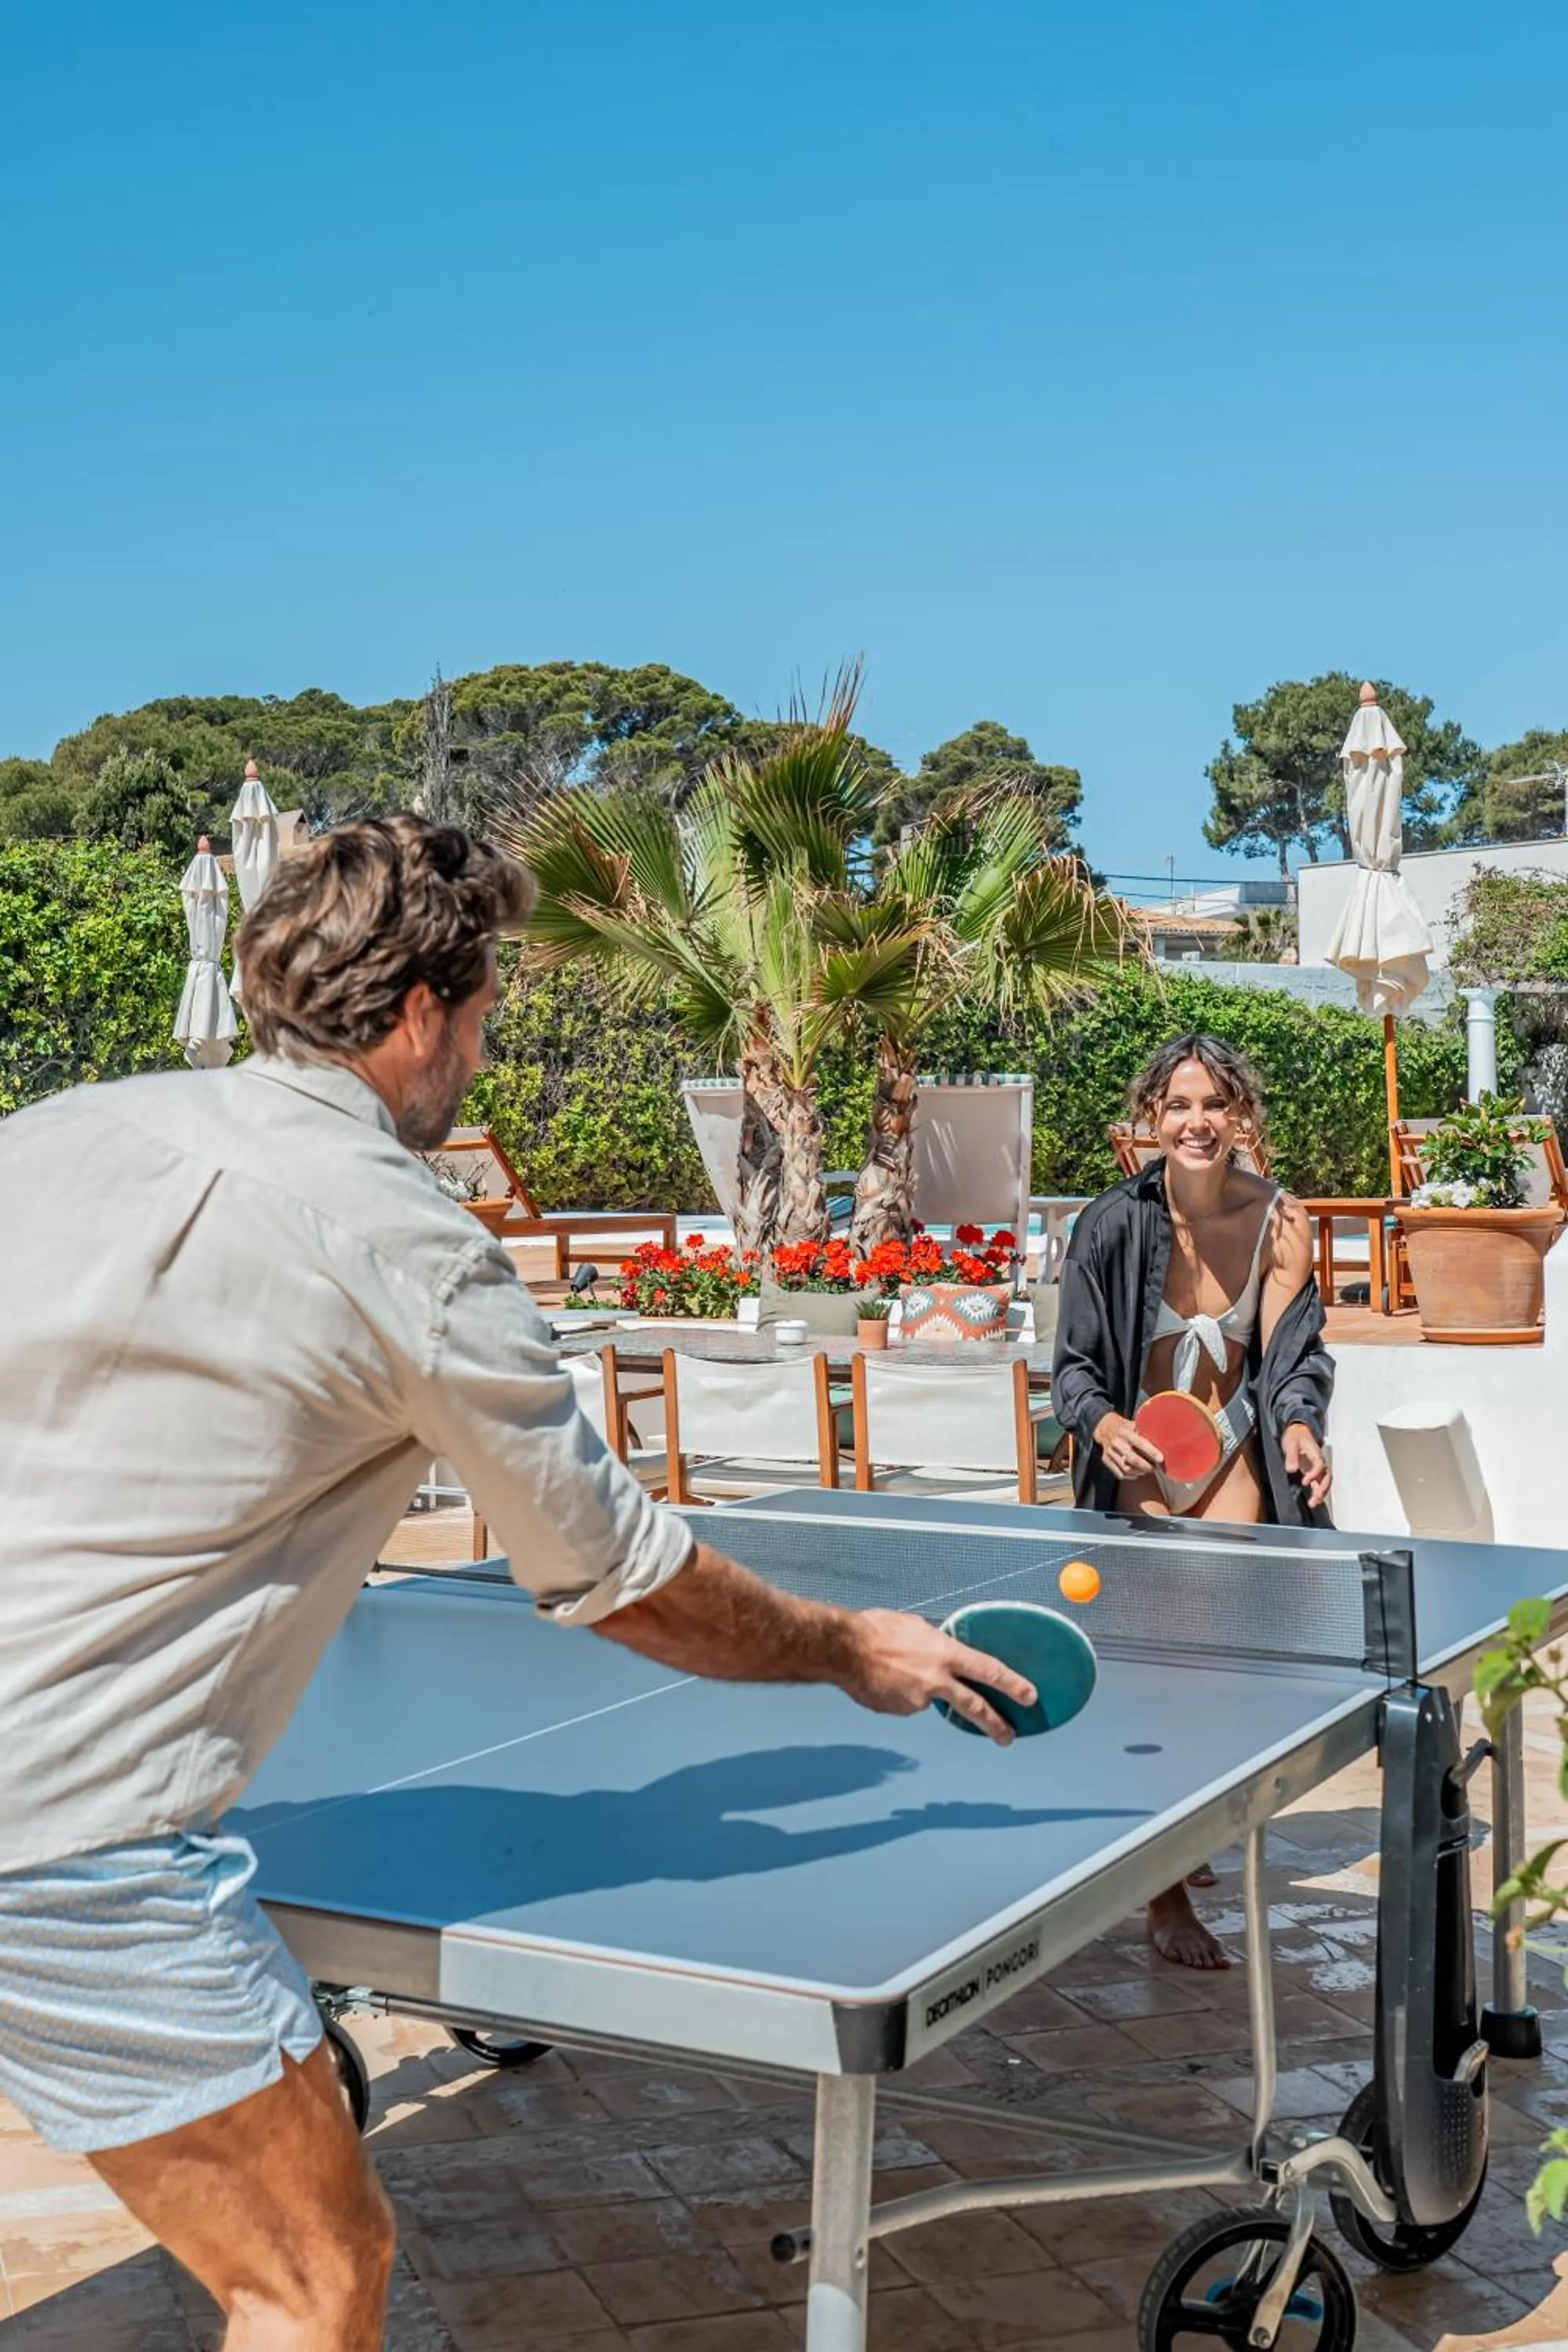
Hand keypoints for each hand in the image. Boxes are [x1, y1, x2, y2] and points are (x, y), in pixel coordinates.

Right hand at [839, 1609, 1035, 1746]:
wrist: (845, 1650)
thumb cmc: (878, 1630)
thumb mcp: (915, 1627)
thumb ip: (934, 1643)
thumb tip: (941, 1650)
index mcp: (946, 1654)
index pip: (989, 1671)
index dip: (1013, 1684)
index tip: (1030, 1696)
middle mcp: (938, 1680)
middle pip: (975, 1707)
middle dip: (996, 1724)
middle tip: (1008, 1737)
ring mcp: (919, 1700)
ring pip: (928, 1699)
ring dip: (916, 1689)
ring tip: (892, 1671)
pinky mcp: (900, 1711)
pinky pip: (906, 1704)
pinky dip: (899, 1695)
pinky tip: (882, 1681)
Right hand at [1093, 1411, 1163, 1481]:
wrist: (1104, 1427)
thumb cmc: (1124, 1427)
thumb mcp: (1134, 1424)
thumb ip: (1145, 1431)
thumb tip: (1164, 1439)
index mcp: (1125, 1432)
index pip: (1140, 1443)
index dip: (1151, 1452)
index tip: (1161, 1459)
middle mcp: (1116, 1442)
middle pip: (1133, 1459)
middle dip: (1147, 1466)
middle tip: (1155, 1467)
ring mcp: (1110, 1452)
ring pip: (1127, 1469)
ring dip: (1140, 1472)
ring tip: (1147, 1470)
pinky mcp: (1106, 1459)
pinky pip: (1120, 1473)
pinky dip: (1131, 1476)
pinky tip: (1137, 1473)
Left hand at [1283, 1422, 1330, 1507]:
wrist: (1298, 1432)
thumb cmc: (1296, 1436)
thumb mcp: (1291, 1443)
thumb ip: (1291, 1456)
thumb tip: (1292, 1469)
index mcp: (1316, 1453)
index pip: (1320, 1465)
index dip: (1314, 1474)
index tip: (1305, 1481)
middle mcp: (1319, 1462)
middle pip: (1326, 1476)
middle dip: (1322, 1487)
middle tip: (1316, 1496)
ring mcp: (1317, 1468)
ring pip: (1324, 1482)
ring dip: (1321, 1492)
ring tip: (1314, 1503)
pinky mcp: (1313, 1472)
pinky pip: (1318, 1484)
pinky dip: (1317, 1492)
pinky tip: (1314, 1501)